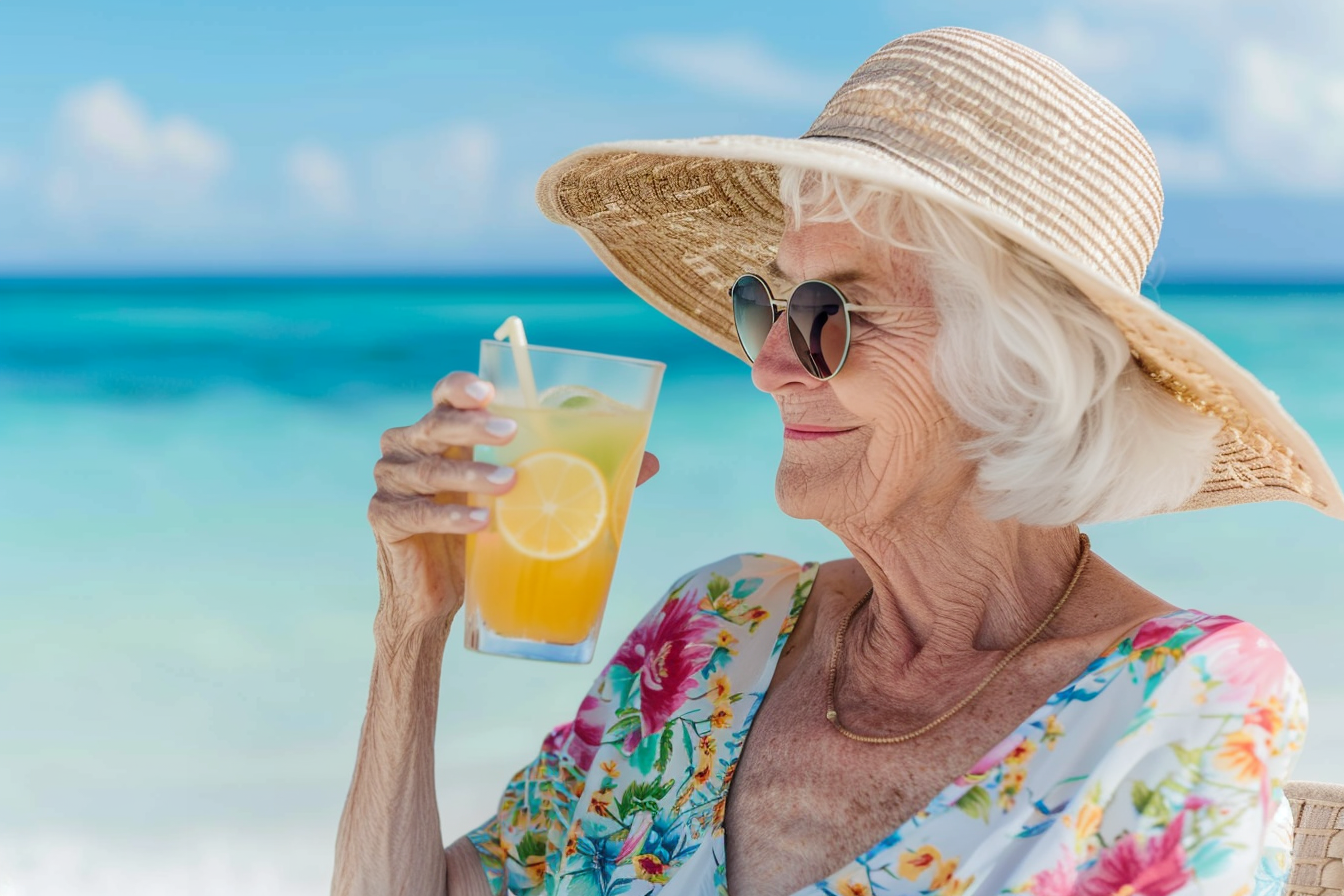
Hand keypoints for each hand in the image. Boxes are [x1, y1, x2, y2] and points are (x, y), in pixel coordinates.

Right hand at [367, 372, 659, 632]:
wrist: (438, 599)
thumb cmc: (484, 537)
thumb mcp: (526, 499)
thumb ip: (578, 473)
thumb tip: (650, 461)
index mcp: (444, 433)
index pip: (446, 395)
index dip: (463, 387)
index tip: (493, 388)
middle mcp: (410, 448)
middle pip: (435, 423)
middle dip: (474, 424)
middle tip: (512, 431)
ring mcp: (392, 482)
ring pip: (429, 467)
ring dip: (470, 473)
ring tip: (509, 484)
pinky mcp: (384, 519)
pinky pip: (414, 511)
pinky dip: (449, 515)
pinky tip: (481, 522)